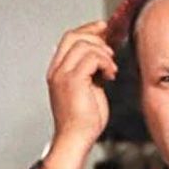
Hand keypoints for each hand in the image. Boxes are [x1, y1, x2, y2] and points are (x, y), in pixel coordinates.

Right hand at [41, 20, 117, 168]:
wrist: (76, 138)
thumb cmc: (84, 121)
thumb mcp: (90, 91)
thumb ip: (92, 74)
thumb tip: (104, 60)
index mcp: (58, 71)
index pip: (69, 39)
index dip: (87, 30)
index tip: (104, 30)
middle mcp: (56, 70)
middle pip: (73, 36)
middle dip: (96, 36)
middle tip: (111, 50)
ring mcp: (62, 75)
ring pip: (84, 45)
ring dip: (104, 53)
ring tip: (111, 69)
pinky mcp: (72, 81)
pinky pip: (91, 58)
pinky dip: (105, 63)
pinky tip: (110, 75)